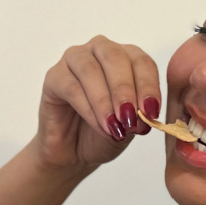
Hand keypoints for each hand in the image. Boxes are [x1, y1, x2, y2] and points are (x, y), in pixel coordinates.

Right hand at [35, 36, 161, 174]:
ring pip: (90, 70)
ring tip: (115, 127)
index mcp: (126, 57)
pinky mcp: (53, 76)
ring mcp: (74, 60)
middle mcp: (100, 51)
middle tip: (131, 118)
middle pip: (115, 57)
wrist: (75, 152)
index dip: (149, 86)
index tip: (152, 113)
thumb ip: (140, 115)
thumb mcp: (131, 126)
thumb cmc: (105, 133)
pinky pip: (71, 87)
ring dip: (105, 100)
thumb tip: (147, 112)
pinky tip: (99, 126)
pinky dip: (88, 109)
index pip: (142, 62)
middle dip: (125, 90)